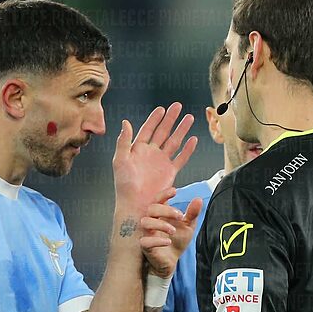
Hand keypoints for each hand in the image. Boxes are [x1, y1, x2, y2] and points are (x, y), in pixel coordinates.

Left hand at [112, 103, 197, 217]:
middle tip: (178, 106)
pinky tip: (193, 140)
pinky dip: (188, 150)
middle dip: (171, 119)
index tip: (162, 108)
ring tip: (189, 118)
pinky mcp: (170, 172)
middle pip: (163, 132)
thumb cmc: (124, 185)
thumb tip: (126, 122)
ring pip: (174, 142)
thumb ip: (123, 141)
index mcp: (138, 149)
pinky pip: (181, 158)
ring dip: (182, 130)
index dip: (155, 119)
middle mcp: (151, 153)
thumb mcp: (119, 160)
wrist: (136, 205)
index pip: (148, 129)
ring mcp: (161, 162)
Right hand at [139, 193, 203, 277]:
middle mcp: (151, 222)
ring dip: (161, 224)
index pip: (157, 200)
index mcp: (160, 214)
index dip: (163, 194)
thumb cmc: (176, 242)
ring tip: (173, 230)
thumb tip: (198, 199)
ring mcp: (146, 234)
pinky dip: (157, 240)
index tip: (174, 191)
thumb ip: (192, 213)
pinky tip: (168, 242)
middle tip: (180, 216)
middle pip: (151, 208)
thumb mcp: (188, 226)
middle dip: (166, 210)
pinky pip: (145, 241)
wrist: (171, 262)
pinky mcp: (145, 247)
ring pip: (145, 222)